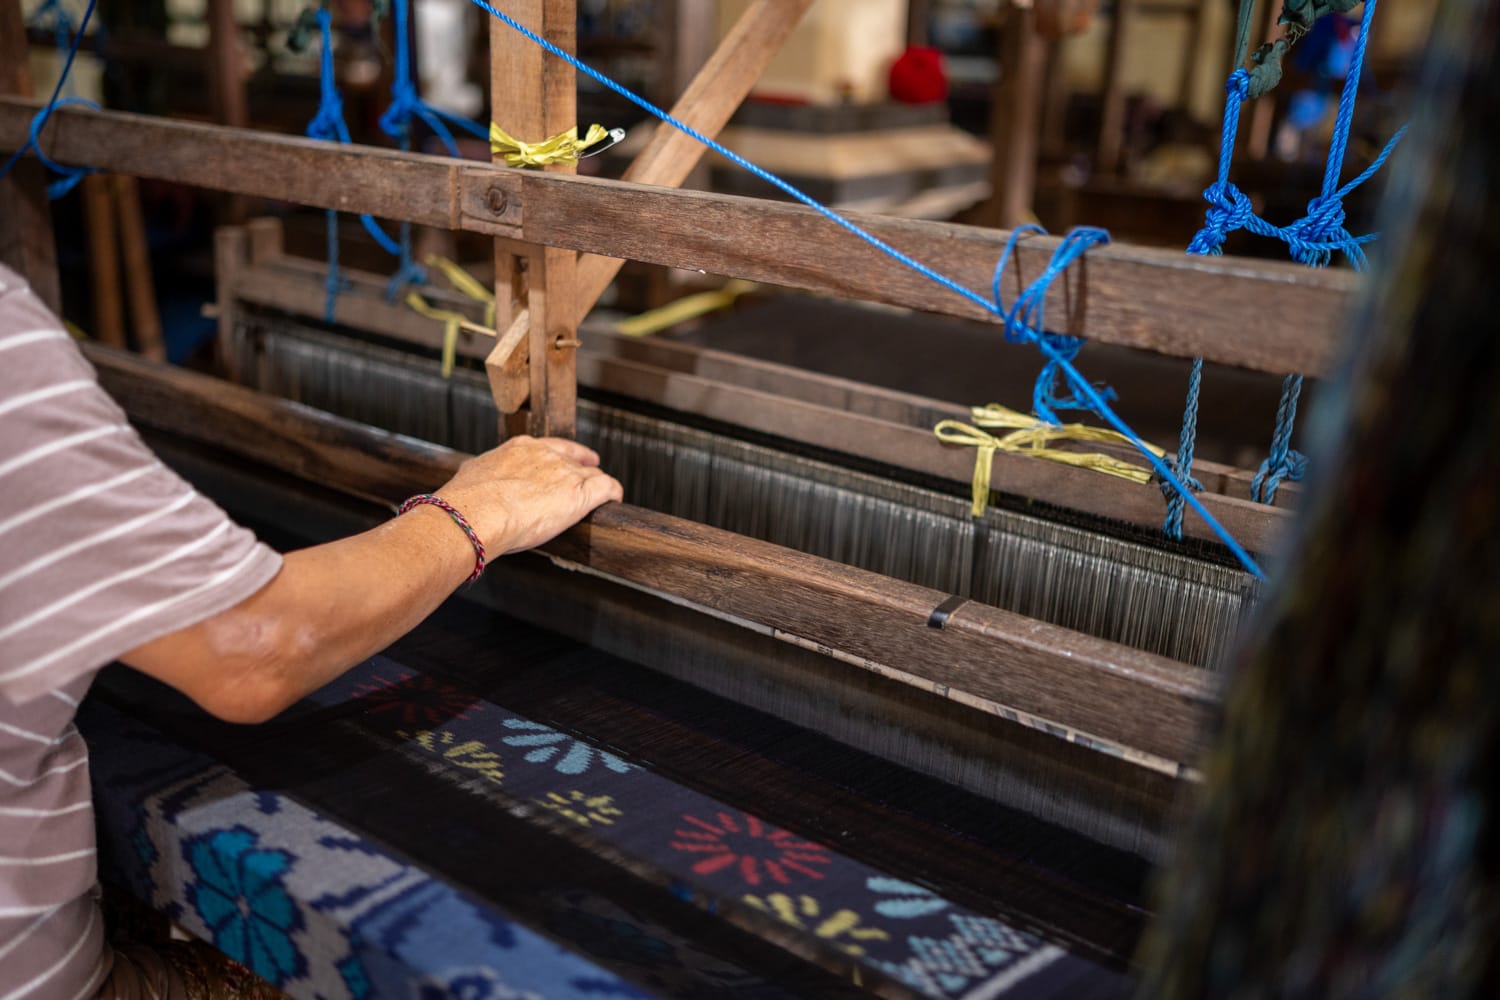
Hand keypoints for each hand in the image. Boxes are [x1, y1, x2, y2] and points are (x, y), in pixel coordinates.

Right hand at [435, 436, 621, 554]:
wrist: (478, 512)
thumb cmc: (468, 500)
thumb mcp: (472, 476)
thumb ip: (482, 476)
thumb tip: (473, 481)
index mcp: (520, 449)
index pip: (550, 447)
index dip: (562, 454)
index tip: (567, 459)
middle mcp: (546, 456)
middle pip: (574, 459)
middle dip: (582, 467)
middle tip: (589, 473)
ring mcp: (565, 473)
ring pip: (592, 474)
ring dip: (596, 484)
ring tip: (601, 497)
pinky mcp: (580, 494)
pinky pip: (607, 487)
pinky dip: (613, 493)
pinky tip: (614, 501)